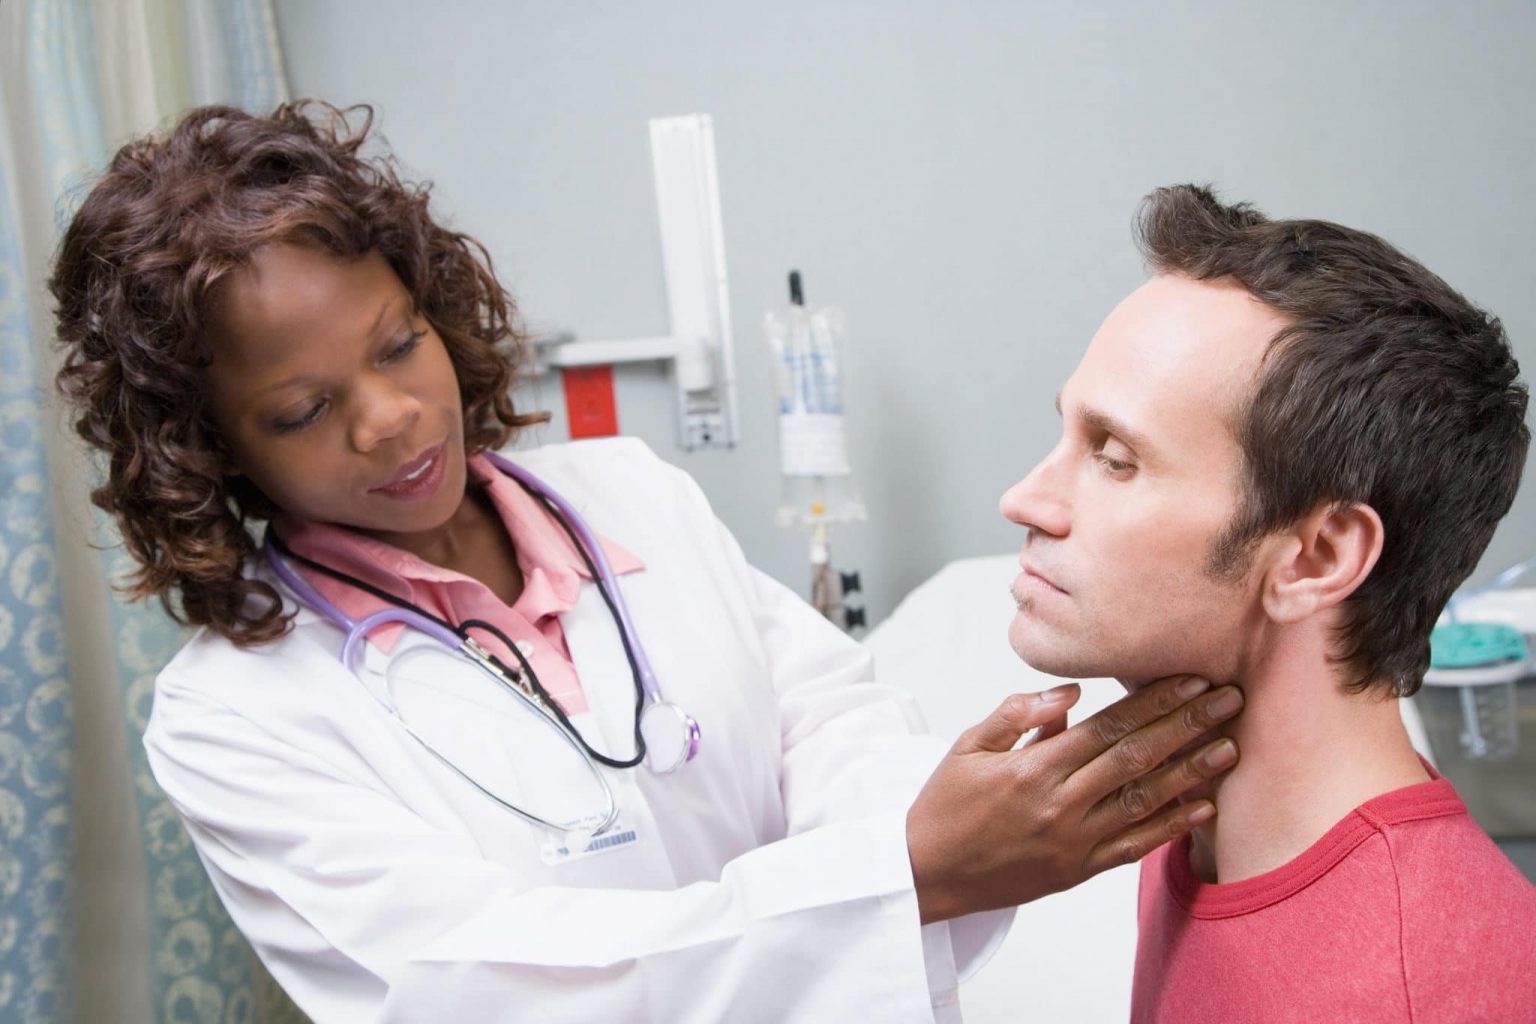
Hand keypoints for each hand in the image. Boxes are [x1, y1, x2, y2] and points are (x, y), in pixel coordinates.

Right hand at [905, 674, 1241, 923]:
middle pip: (1136, 758)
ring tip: (1230, 747)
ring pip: (1145, 801)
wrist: (927, 874)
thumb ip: (1017, 714)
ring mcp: (1073, 842)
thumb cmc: (946, 805)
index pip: (1107, 727)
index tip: (1191, 679)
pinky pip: (1136, 846)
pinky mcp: (1078, 871)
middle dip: (1188, 725)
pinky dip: (1173, 825)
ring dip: (1192, 772)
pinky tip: (1204, 805)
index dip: (1154, 702)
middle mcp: (1060, 806)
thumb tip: (1069, 692)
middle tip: (1230, 700)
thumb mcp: (967, 746)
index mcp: (1032, 769)